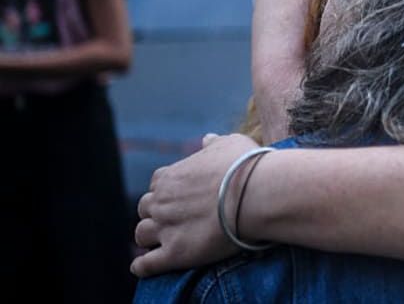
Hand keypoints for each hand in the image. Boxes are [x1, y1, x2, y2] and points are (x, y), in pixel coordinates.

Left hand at [131, 133, 260, 276]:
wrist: (257, 194)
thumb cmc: (246, 166)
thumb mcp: (230, 143)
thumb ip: (213, 144)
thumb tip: (206, 139)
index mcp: (170, 176)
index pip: (157, 183)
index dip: (168, 191)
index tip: (181, 196)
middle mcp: (161, 201)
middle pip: (146, 208)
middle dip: (156, 213)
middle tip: (174, 220)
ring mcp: (165, 228)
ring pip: (142, 235)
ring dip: (150, 238)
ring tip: (161, 243)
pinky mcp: (174, 254)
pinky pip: (146, 265)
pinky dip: (142, 266)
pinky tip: (145, 267)